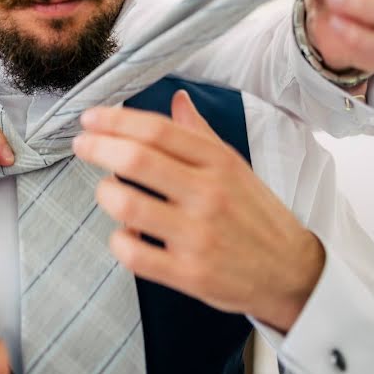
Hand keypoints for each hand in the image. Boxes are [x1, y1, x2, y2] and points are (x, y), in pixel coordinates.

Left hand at [73, 90, 324, 332]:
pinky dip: (119, 240)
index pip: (157, 131)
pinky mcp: (189, 274)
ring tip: (107, 190)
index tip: (91, 118)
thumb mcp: (235, 167)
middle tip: (81, 144)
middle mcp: (208, 195)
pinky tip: (125, 233)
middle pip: (136, 160)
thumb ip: (200, 134)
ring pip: (128, 206)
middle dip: (97, 147)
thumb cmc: (257, 215)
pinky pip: (133, 254)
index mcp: (219, 163)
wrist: (292, 272)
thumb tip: (177, 98)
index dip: (116, 120)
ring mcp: (197, 236)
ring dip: (105, 193)